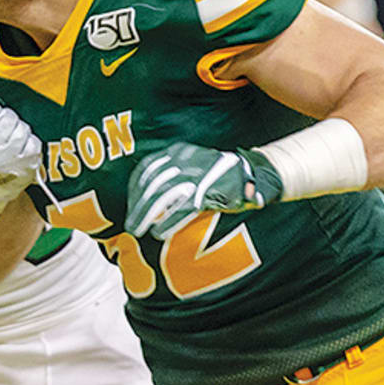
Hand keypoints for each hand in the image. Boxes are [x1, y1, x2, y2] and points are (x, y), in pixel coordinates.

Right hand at [0, 89, 41, 214]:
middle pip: (8, 118)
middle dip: (7, 119)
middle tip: (3, 128)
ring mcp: (11, 160)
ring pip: (22, 129)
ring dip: (19, 129)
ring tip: (12, 137)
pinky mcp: (28, 166)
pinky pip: (34, 142)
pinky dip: (30, 142)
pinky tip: (22, 148)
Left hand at [126, 143, 281, 239]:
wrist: (253, 173)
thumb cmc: (217, 175)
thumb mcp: (192, 165)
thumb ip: (171, 175)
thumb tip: (143, 196)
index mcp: (180, 151)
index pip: (148, 166)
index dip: (135, 187)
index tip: (130, 203)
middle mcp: (187, 159)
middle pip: (153, 183)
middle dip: (138, 206)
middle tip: (130, 225)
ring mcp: (199, 174)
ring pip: (164, 195)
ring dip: (147, 215)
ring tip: (138, 230)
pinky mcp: (210, 190)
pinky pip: (183, 208)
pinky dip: (169, 221)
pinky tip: (159, 232)